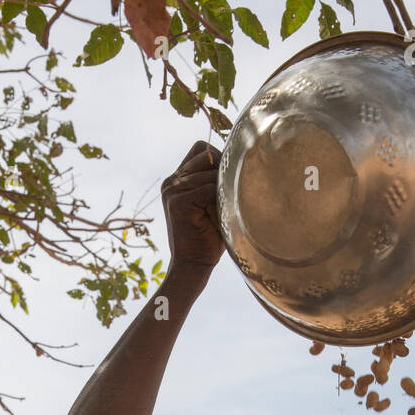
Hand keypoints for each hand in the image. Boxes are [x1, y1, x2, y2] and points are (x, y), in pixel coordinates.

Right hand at [161, 141, 224, 273]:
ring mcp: (173, 189)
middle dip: (223, 175)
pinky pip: (210, 188)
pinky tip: (215, 218)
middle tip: (222, 203)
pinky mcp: (178, 201)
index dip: (218, 161)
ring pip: (212, 173)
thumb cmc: (210, 236)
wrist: (193, 265)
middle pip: (208, 155)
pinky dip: (219, 202)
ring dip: (222, 192)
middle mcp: (171, 181)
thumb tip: (242, 157)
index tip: (224, 187)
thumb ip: (217, 179)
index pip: (202, 149)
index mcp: (176, 179)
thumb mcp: (213, 202)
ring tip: (218, 214)